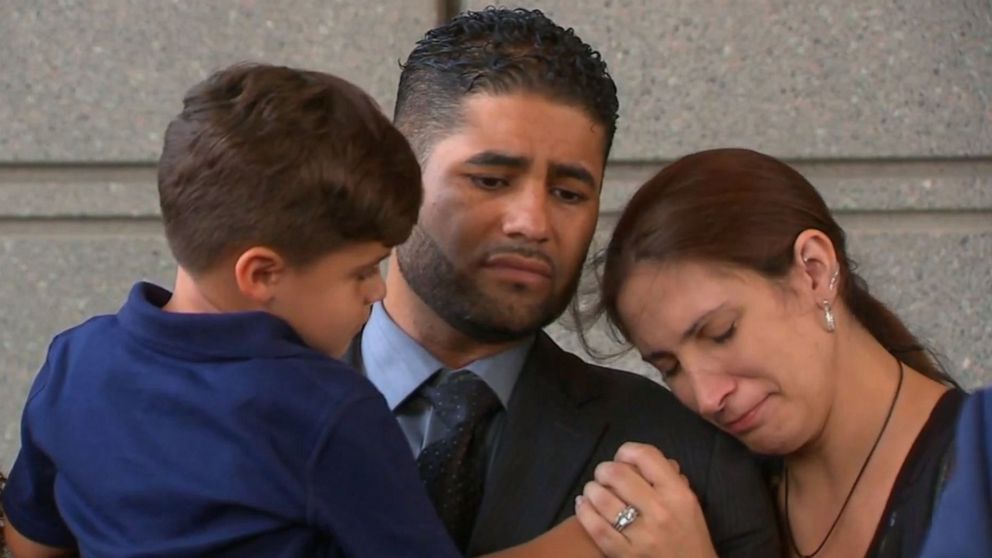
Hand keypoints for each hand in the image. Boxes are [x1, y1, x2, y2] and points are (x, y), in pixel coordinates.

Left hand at [574, 442, 716, 557]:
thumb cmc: (689, 537)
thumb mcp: (688, 503)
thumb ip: (668, 478)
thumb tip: (640, 458)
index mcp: (678, 494)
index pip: (645, 456)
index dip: (626, 451)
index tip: (621, 458)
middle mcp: (660, 511)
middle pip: (617, 474)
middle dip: (604, 470)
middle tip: (603, 475)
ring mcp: (641, 534)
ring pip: (602, 498)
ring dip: (591, 489)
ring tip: (592, 491)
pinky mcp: (624, 553)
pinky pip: (595, 526)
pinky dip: (584, 511)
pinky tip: (583, 505)